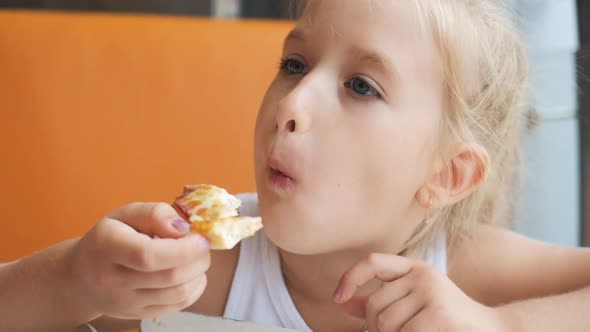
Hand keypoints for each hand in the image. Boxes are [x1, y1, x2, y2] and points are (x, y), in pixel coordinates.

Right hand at [66, 202, 209, 319]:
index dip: (182, 249)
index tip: (201, 238)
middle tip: (203, 244)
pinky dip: (195, 288)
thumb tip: (184, 228)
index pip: (147, 255)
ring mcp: (125, 302)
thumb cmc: (109, 238)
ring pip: (178, 293)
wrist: (82, 277)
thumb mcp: (125, 214)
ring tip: (197, 257)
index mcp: (106, 246)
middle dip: (198, 259)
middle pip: (168, 276)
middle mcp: (112, 279)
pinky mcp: (138, 314)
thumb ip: (155, 214)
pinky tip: (192, 273)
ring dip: (199, 273)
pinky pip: (179, 305)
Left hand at [334, 254, 506, 331]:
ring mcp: (430, 292)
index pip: (372, 262)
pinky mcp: (436, 312)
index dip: (350, 278)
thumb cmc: (448, 321)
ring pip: (384, 323)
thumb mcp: (412, 305)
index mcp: (415, 268)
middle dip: (373, 328)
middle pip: (374, 304)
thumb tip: (342, 301)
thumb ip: (380, 302)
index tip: (338, 298)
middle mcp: (422, 275)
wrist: (493, 331)